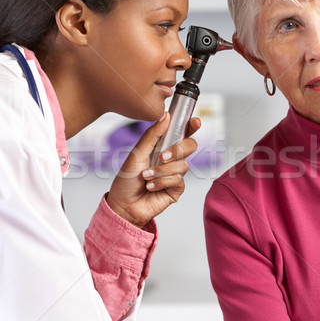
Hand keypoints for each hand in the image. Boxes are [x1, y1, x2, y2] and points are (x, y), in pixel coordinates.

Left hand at [106, 113, 200, 227]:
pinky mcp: (176, 189)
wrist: (123, 205)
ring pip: (183, 165)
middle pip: (190, 146)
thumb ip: (152, 135)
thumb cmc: (127, 180)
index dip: (191, 126)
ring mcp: (175, 174)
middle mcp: (171, 159)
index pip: (181, 133)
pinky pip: (178, 180)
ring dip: (162, 171)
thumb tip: (166, 115)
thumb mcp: (137, 153)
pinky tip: (151, 187)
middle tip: (162, 157)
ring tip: (147, 177)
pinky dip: (162, 182)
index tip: (195, 121)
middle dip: (178, 150)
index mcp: (162, 147)